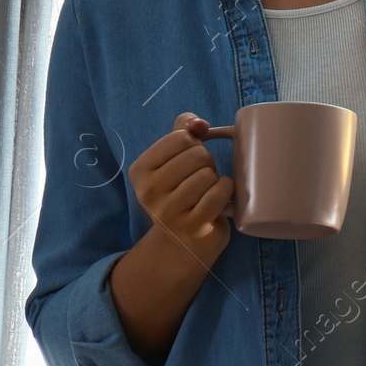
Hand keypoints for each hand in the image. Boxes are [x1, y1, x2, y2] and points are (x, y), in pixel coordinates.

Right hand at [128, 112, 234, 265]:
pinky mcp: (191, 226)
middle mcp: (148, 191)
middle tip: (200, 179)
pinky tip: (218, 199)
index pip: (180, 137)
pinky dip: (226, 191)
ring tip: (205, 191)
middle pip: (197, 154)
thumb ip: (182, 130)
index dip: (194, 144)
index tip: (188, 161)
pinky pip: (219, 192)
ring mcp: (168, 212)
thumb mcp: (174, 159)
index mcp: (140, 170)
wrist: (185, 241)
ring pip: (208, 174)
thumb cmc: (183, 191)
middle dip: (206, 163)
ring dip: (215, 179)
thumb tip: (198, 123)